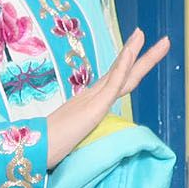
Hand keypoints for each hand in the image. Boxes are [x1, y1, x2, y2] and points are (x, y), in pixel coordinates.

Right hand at [46, 29, 165, 163]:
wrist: (33, 153)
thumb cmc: (46, 149)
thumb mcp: (71, 139)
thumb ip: (80, 132)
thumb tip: (82, 136)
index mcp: (88, 105)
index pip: (114, 83)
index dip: (127, 67)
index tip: (138, 51)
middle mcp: (91, 97)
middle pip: (122, 73)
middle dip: (141, 55)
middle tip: (155, 37)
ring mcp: (92, 99)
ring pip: (121, 72)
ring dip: (135, 52)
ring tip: (144, 34)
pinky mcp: (92, 106)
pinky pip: (111, 83)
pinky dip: (122, 66)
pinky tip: (131, 52)